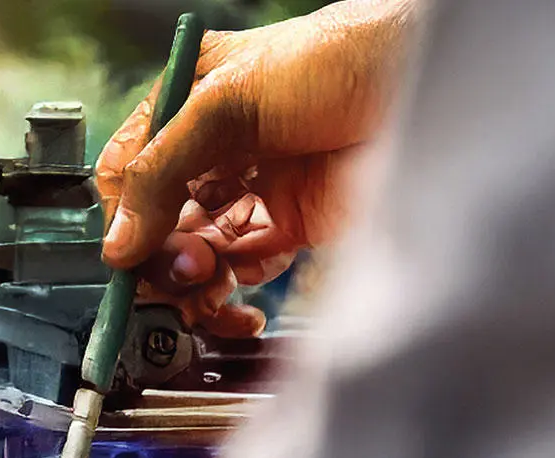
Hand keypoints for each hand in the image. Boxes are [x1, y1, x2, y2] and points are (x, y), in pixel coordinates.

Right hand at [97, 0, 415, 335]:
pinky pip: (245, 271)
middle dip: (162, 254)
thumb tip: (121, 243)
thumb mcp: (227, 100)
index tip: (129, 254)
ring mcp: (256, 187)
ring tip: (208, 284)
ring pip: (198, 252)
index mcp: (187, 105)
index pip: (130, 173)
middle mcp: (216, 148)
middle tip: (182, 269)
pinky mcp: (296, 223)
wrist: (433, 81)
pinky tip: (234, 306)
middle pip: (160, 220)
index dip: (125, 218)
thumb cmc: (341, 55)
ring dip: (193, 281)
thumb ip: (161, 170)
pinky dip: (231, 297)